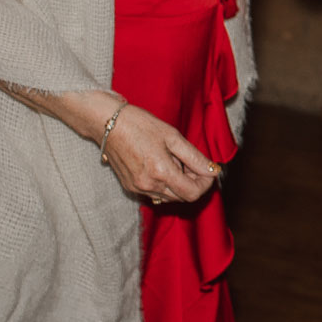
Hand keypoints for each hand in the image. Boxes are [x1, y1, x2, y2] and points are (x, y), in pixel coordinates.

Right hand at [100, 103, 218, 205]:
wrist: (108, 124)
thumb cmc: (140, 125)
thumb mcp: (173, 137)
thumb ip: (195, 158)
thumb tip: (213, 171)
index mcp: (161, 172)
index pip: (193, 193)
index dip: (205, 184)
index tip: (209, 170)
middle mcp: (148, 185)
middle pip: (182, 197)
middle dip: (193, 182)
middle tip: (192, 162)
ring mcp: (138, 188)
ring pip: (170, 197)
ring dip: (179, 184)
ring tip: (174, 161)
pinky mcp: (130, 187)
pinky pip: (155, 194)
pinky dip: (164, 184)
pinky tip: (161, 165)